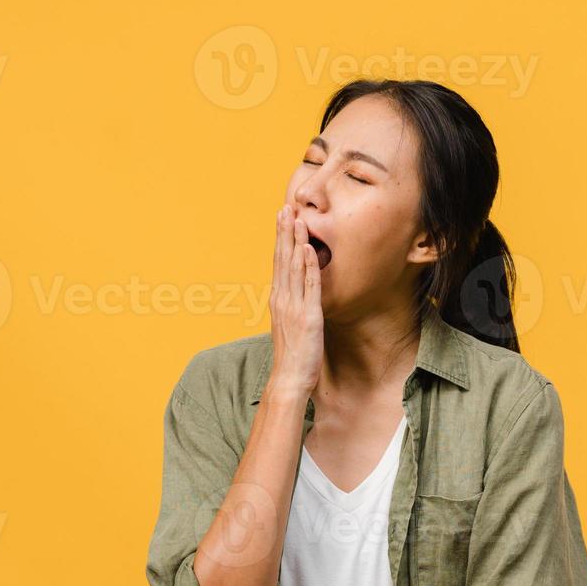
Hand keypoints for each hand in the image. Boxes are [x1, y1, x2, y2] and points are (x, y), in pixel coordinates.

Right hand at [268, 202, 322, 395]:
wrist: (289, 379)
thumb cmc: (293, 355)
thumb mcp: (290, 324)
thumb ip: (292, 305)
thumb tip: (297, 292)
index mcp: (278, 299)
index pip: (278, 262)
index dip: (280, 238)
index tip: (282, 217)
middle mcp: (282, 299)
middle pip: (282, 258)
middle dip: (284, 231)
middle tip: (284, 207)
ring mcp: (294, 306)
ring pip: (293, 267)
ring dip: (294, 241)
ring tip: (296, 218)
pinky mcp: (308, 316)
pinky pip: (308, 286)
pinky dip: (307, 266)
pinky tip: (307, 249)